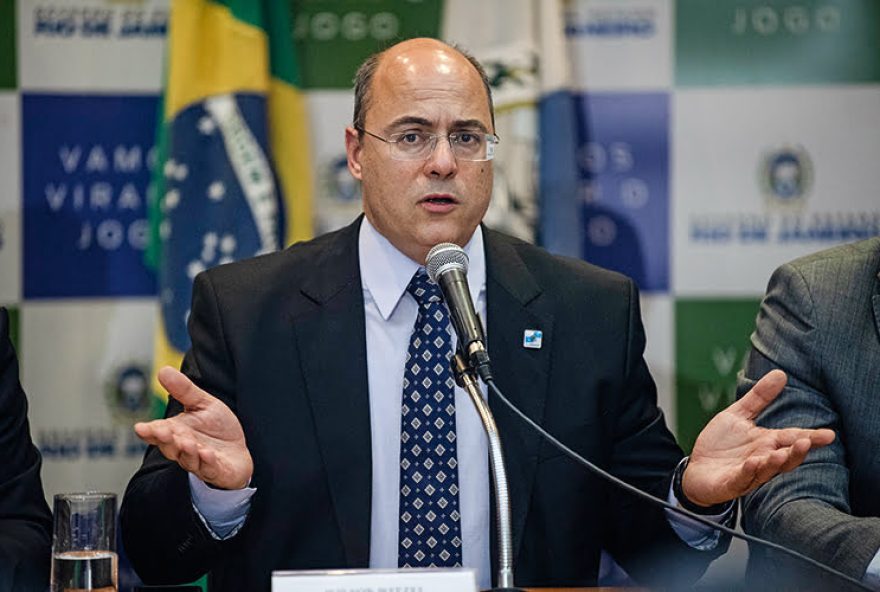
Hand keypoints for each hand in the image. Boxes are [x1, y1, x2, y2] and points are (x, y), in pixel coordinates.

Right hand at [134, 366, 252, 489]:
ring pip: (188, 459)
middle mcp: (184, 449)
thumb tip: (163, 370)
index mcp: (176, 432)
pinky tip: (207, 454)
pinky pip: (210, 469)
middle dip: (166, 440)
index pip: (157, 433)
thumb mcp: (202, 404)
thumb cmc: (217, 429)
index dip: (149, 431)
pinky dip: (207, 462)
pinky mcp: (216, 471)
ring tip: (187, 442)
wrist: (238, 451)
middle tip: (164, 432)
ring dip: (187, 451)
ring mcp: (199, 462)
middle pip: (170, 447)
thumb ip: (184, 390)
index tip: (142, 427)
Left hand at [682, 369, 834, 506]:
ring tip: (782, 453)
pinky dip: (748, 471)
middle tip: (808, 442)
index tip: (830, 434)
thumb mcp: (737, 415)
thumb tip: (781, 373)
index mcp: (766, 443)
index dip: (811, 437)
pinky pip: (742, 478)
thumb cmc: (721, 445)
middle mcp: (762, 459)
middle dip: (797, 452)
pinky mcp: (731, 483)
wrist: (696, 470)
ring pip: (767, 470)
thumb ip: (759, 398)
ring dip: (775, 463)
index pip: (792, 438)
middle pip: (785, 457)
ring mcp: (748, 473)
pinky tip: (753, 462)